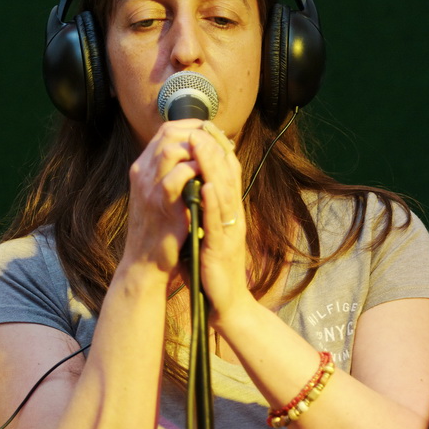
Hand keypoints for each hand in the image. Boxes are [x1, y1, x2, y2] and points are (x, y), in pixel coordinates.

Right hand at [122, 120, 201, 278]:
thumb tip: (196, 153)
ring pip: (170, 150)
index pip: (165, 131)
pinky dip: (195, 172)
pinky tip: (209, 178)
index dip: (191, 127)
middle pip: (167, 134)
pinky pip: (177, 177)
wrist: (146, 261)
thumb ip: (170, 173)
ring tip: (214, 158)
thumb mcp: (159, 195)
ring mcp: (149, 188)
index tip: (211, 132)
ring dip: (197, 150)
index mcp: (143, 168)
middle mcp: (142, 173)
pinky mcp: (161, 205)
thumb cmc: (159, 228)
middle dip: (197, 134)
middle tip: (218, 142)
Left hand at [187, 126, 250, 321]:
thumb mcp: (209, 231)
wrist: (226, 302)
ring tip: (200, 145)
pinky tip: (204, 186)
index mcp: (230, 212)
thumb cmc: (214, 267)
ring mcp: (230, 231)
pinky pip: (217, 222)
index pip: (228, 173)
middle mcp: (234, 217)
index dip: (218, 149)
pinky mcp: (221, 248)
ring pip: (223, 193)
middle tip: (201, 126)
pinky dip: (212, 202)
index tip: (205, 128)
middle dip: (213, 149)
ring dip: (212, 168)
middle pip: (228, 176)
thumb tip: (194, 186)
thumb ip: (205, 209)